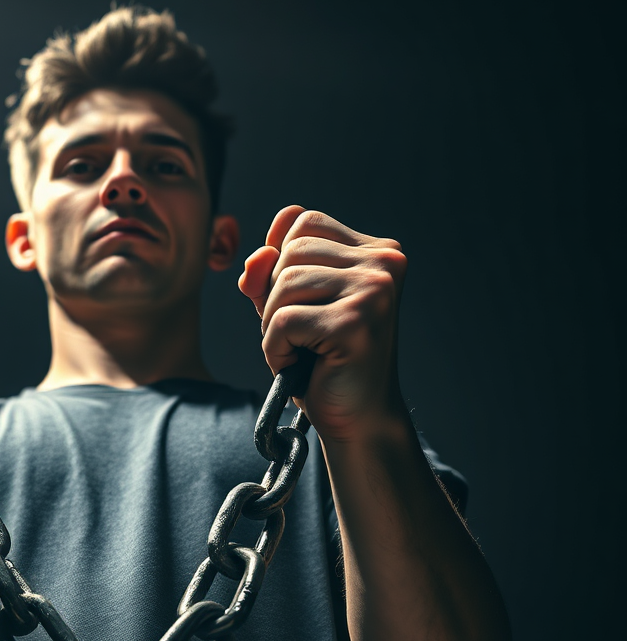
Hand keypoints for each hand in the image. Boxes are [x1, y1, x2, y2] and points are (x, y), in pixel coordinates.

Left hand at [238, 206, 406, 442]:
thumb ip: (266, 276)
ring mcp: (374, 291)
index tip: (295, 303)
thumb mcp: (289, 308)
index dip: (277, 260)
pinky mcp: (355, 322)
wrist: (357, 420)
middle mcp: (384, 262)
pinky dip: (275, 348)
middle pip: (289, 251)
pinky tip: (298, 366)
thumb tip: (255, 259)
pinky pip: (283, 320)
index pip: (301, 220)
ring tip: (300, 351)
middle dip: (274, 298)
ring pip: (284, 283)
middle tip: (300, 337)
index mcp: (377, 251)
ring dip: (273, 326)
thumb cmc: (323, 364)